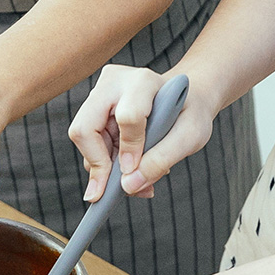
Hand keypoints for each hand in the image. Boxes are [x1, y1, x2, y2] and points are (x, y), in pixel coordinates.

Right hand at [69, 65, 216, 200]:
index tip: (134, 173)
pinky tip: (130, 169)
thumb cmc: (190, 113)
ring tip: (137, 177)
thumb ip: (160, 160)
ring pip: (84, 141)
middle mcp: (113, 83)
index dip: (129, 150)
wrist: (187, 99)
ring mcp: (99, 95)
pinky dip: (107, 164)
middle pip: (85, 129)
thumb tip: (127, 186)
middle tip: (111, 192)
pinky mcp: (94, 109)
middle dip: (98, 165)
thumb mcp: (189, 137)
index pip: (127, 118)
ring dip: (106, 168)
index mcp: (143, 82)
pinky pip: (90, 145)